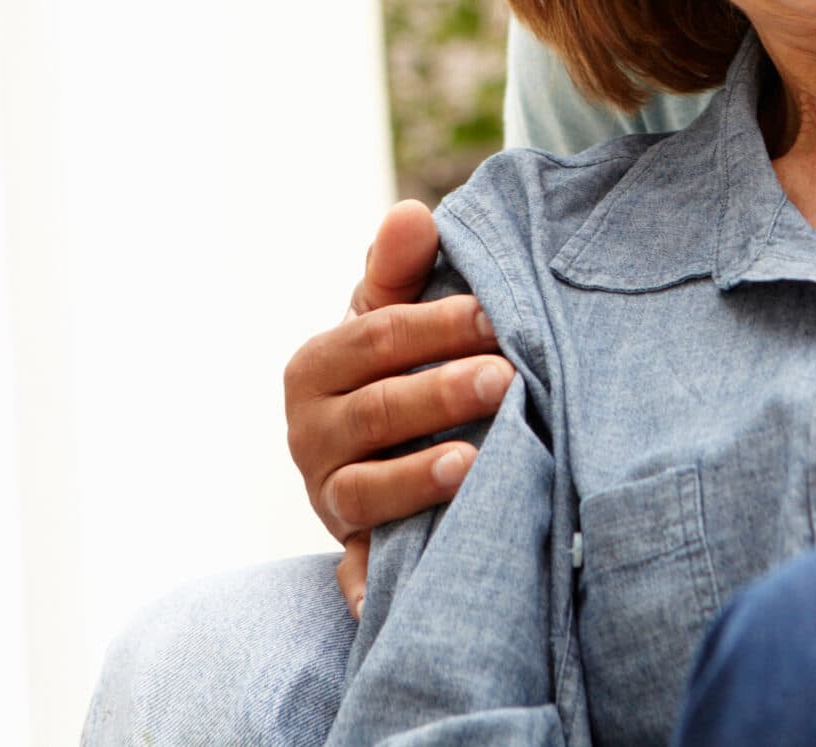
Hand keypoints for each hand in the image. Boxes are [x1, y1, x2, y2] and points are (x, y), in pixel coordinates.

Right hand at [283, 200, 515, 614]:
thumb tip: (412, 214)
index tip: (494, 315)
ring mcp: (329, 498)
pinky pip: (357, 574)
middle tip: (505, 379)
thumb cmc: (394, 364)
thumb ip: (400, 268)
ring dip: (417, 480)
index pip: (373, 340)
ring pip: (366, 491)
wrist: (378, 445)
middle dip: (439, 394)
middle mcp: (310, 436)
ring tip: (474, 463)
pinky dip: (368, 589)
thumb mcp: (390, 313)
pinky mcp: (352, 552)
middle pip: (376, 413)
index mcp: (315, 368)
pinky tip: (393, 601)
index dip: (434, 326)